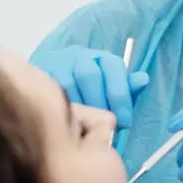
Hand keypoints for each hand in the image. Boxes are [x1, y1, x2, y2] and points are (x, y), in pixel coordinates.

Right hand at [32, 45, 148, 128]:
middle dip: (99, 102)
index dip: (120, 95)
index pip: (114, 67)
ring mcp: (57, 62)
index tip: (124, 120)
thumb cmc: (92, 94)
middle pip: (89, 74)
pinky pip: (48, 89)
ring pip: (67, 82)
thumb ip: (128, 89)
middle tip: (103, 125)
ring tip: (85, 127)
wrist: (54, 90)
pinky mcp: (39, 73)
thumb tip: (143, 79)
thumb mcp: (113, 92)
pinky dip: (59, 108)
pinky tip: (67, 121)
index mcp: (102, 58)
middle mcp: (80, 55)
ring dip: (78, 108)